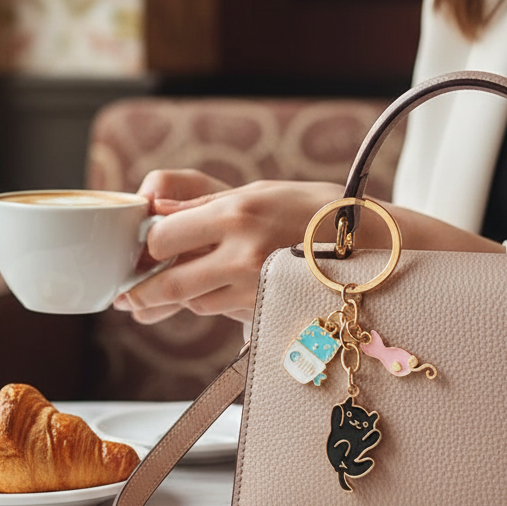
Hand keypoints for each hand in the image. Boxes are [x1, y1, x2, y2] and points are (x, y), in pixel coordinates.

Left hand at [113, 179, 340, 324]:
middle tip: (126, 298)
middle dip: (142, 292)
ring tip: (176, 288)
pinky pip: (226, 314)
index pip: (163, 238)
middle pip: (170, 284)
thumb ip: (204, 206)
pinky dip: (214, 305)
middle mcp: (242, 254)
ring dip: (183, 297)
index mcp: (235, 214)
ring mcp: (258, 288)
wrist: (380, 243)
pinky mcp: (271, 313)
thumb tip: (156, 209)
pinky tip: (218, 293)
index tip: (146, 248)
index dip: (148, 245)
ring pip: (196, 303)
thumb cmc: (317, 209)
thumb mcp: (259, 191)